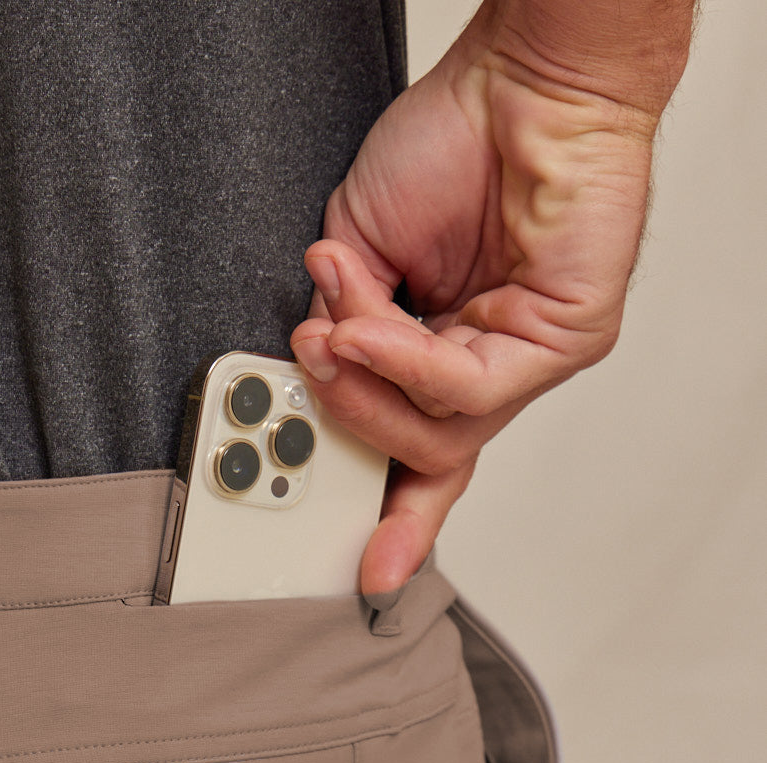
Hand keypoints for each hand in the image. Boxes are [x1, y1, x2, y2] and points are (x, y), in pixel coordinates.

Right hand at [291, 4, 687, 597]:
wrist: (514, 81)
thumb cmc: (446, 150)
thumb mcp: (355, 255)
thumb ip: (344, 325)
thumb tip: (322, 366)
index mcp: (441, 358)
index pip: (416, 454)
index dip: (388, 515)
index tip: (362, 571)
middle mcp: (487, 371)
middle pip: (423, 458)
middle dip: (349, 431)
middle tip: (306, 379)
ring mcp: (528, 360)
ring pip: (444, 436)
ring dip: (369, 391)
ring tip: (331, 334)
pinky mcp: (565, 340)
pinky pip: (473, 391)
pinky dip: (405, 363)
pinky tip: (366, 327)